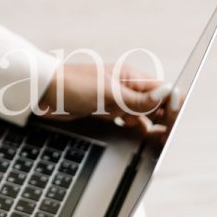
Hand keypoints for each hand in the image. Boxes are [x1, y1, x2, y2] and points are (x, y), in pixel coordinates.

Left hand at [38, 62, 170, 135]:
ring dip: (150, 124)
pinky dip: (134, 127)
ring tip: (159, 139)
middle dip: (164, 118)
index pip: (161, 91)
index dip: (172, 106)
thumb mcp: (109, 94)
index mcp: (131, 77)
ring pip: (141, 113)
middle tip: (168, 136)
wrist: (42, 92)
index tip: (174, 123)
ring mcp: (114, 99)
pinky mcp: (103, 110)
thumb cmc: (72, 85)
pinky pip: (125, 119)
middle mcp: (125, 87)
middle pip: (154, 103)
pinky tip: (139, 135)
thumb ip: (138, 99)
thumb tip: (166, 95)